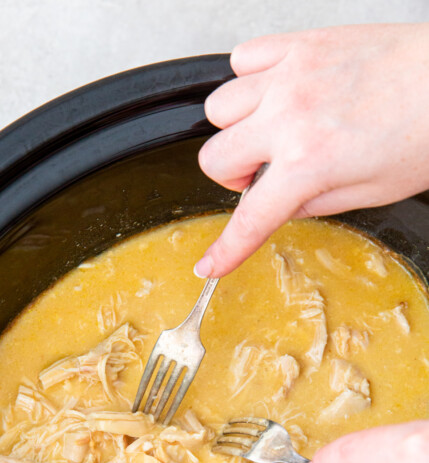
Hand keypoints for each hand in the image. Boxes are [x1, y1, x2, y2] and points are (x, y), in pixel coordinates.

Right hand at [195, 23, 428, 277]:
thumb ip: (315, 204)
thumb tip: (282, 206)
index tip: (209, 263)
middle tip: (263, 177)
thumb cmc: (427, 131)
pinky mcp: (301, 43)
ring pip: (218, 107)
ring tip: (270, 133)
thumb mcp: (372, 193)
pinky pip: (243, 58)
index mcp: (310, 162)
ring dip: (237, 129)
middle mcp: (290, 116)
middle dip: (232, 177)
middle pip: (214, 156)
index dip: (226, 250)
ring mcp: (290, 75)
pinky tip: (277, 94)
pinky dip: (249, 81)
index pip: (250, 218)